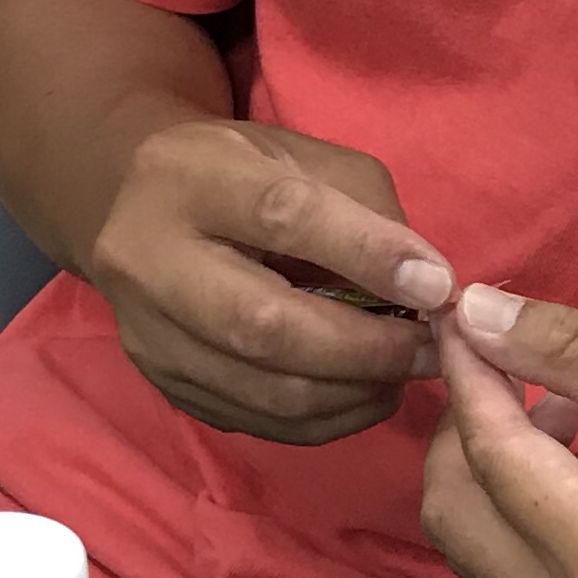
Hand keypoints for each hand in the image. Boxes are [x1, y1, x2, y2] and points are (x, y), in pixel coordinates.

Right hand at [83, 118, 450, 444]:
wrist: (141, 210)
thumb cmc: (243, 175)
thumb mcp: (303, 156)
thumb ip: (365, 209)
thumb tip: (426, 286)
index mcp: (186, 178)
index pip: (282, 217)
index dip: (367, 255)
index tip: (437, 287)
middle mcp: (147, 260)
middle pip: (261, 325)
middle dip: (365, 348)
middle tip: (432, 351)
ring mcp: (148, 334)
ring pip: (263, 389)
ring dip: (354, 392)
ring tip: (407, 373)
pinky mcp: (163, 385)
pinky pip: (258, 421)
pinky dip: (327, 418)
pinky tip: (365, 393)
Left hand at [423, 288, 577, 577]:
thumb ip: (572, 347)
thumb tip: (477, 311)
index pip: (489, 451)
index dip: (469, 372)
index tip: (462, 314)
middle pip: (453, 510)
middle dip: (467, 426)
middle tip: (508, 362)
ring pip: (479, 542)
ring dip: (500, 466)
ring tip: (573, 407)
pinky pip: (518, 564)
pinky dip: (529, 503)